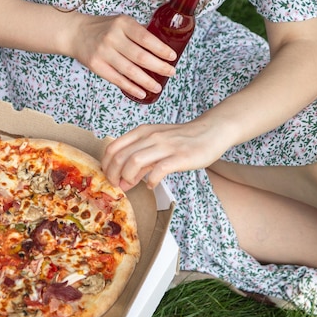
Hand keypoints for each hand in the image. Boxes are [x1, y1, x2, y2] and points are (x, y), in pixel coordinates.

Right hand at [69, 14, 176, 99]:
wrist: (76, 33)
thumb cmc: (104, 28)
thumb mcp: (121, 22)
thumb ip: (138, 33)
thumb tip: (161, 49)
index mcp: (123, 24)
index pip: (146, 38)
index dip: (161, 49)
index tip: (172, 57)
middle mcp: (113, 37)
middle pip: (140, 56)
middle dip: (159, 66)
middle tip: (171, 72)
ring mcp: (103, 52)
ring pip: (130, 70)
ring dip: (146, 81)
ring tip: (158, 87)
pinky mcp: (96, 65)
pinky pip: (117, 79)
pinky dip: (131, 87)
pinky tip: (141, 92)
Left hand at [101, 120, 229, 189]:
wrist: (210, 131)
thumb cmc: (181, 139)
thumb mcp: (156, 144)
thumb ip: (139, 161)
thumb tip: (123, 181)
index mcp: (142, 132)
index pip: (113, 147)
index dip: (105, 165)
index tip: (108, 177)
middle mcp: (150, 136)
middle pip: (120, 156)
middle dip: (113, 174)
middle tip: (116, 185)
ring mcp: (165, 146)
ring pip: (134, 161)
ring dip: (127, 177)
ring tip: (130, 185)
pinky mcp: (179, 157)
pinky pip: (158, 170)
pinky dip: (150, 181)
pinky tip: (152, 185)